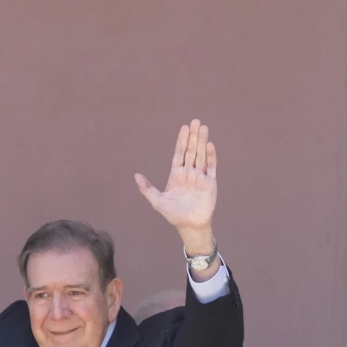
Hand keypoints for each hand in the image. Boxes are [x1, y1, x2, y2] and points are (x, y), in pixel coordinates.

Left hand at [134, 120, 217, 252]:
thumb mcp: (157, 201)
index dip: (182, 141)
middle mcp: (189, 173)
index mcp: (176, 175)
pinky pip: (211, 167)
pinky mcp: (210, 182)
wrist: (190, 225)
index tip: (184, 128)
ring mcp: (200, 177)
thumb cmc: (173, 214)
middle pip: (191, 151)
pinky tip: (210, 145)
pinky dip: (211, 156)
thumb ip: (147, 188)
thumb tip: (136, 176)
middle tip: (196, 121)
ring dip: (202, 142)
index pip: (179, 153)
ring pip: (201, 155)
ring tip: (203, 127)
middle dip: (193, 136)